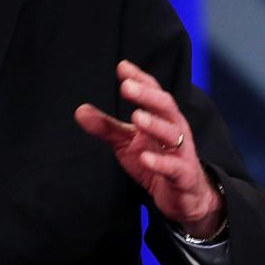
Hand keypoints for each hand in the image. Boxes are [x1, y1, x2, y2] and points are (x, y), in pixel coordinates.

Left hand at [74, 60, 224, 238]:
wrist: (185, 197)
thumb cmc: (156, 160)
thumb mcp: (127, 142)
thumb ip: (106, 127)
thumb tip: (79, 110)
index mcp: (163, 118)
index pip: (154, 93)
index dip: (140, 79)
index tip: (122, 67)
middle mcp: (175, 131)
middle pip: (165, 107)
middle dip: (147, 96)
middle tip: (126, 87)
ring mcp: (182, 153)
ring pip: (172, 135)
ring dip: (155, 125)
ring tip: (136, 117)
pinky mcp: (183, 176)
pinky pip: (174, 168)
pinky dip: (160, 163)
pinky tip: (145, 158)